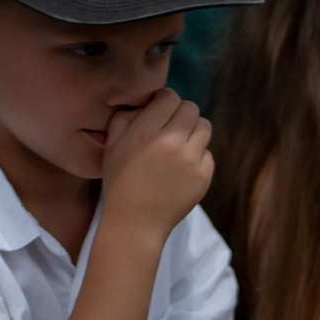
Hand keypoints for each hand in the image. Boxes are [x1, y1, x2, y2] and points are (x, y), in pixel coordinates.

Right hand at [98, 88, 212, 240]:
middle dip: (181, 114)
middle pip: (191, 108)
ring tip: (179, 146)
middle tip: (170, 128)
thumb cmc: (119, 182)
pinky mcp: (204, 175)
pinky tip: (181, 169)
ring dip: (193, 131)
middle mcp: (171, 141)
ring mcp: (190, 159)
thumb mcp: (111, 147)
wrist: (135, 223)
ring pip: (205, 126)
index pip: (169, 96)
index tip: (159, 112)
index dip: (164, 101)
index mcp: (145, 131)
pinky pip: (208, 153)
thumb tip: (144, 105)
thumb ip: (123, 118)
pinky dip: (197, 157)